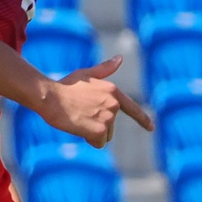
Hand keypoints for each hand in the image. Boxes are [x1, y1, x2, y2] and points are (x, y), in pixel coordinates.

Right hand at [36, 57, 152, 147]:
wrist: (49, 96)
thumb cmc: (65, 86)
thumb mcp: (86, 74)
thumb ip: (105, 69)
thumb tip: (120, 58)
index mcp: (113, 92)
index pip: (133, 108)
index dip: (143, 119)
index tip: (151, 128)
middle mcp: (114, 105)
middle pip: (111, 126)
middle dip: (97, 125)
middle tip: (80, 113)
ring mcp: (108, 118)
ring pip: (104, 136)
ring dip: (92, 132)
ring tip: (78, 119)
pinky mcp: (99, 130)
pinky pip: (98, 143)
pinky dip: (88, 139)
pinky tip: (77, 127)